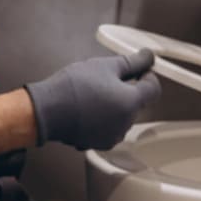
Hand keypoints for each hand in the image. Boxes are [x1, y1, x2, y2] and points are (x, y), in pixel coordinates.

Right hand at [23, 50, 161, 150]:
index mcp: (131, 103)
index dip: (147, 75)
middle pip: (136, 102)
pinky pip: (107, 127)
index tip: (137, 68)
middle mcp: (126, 124)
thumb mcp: (105, 66)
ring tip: (91, 94)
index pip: (154, 88)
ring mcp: (112, 136)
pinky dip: (101, 118)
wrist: (46, 111)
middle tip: (105, 78)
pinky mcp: (98, 143)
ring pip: (121, 115)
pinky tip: (85, 108)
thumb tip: (148, 57)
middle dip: (125, 89)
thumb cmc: (73, 87)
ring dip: (113, 104)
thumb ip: (132, 62)